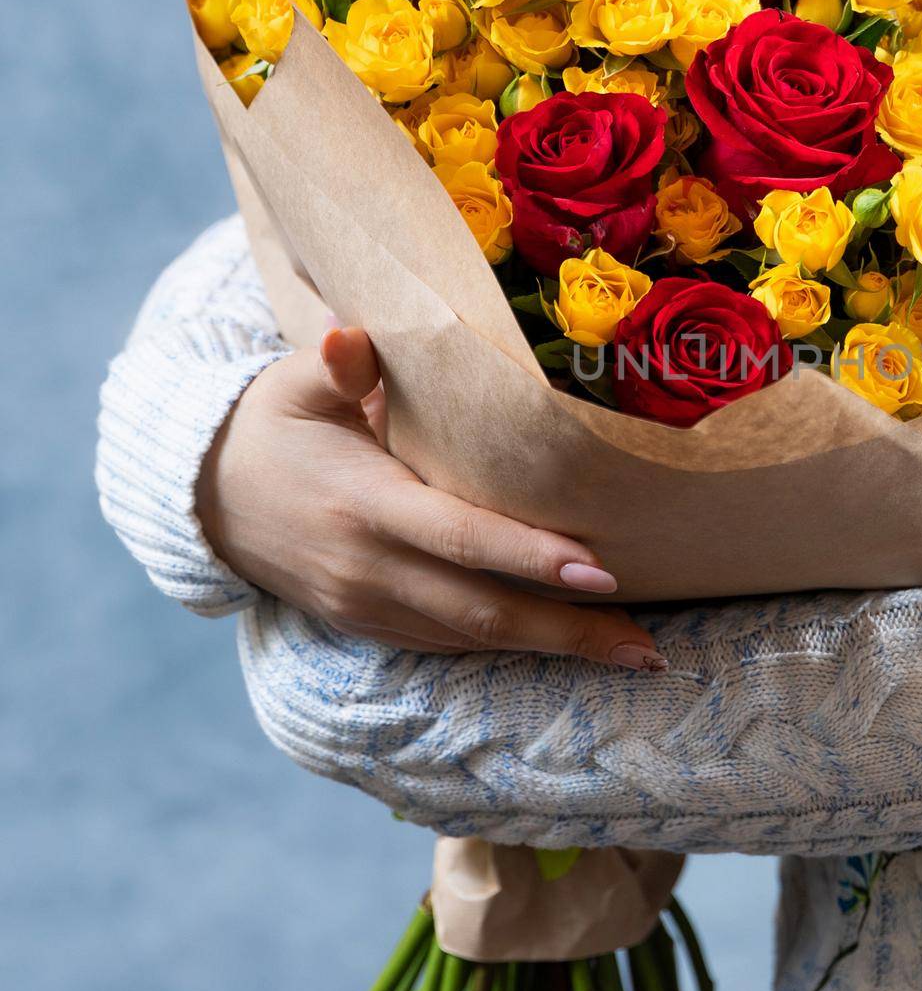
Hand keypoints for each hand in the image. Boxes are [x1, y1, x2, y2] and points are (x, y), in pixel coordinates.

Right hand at [195, 325, 667, 668]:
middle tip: (647, 649)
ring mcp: (372, 607)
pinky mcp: (374, 626)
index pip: (460, 536)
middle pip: (483, 610)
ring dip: (556, 650)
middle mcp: (371, 568)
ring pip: (476, 638)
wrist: (206, 498)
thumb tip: (355, 335)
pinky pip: (454, 643)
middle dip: (569, 630)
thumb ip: (338, 366)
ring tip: (635, 655)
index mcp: (365, 502)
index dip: (530, 556)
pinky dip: (514, 648)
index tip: (600, 569)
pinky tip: (573, 646)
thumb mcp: (295, 385)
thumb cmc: (273, 425)